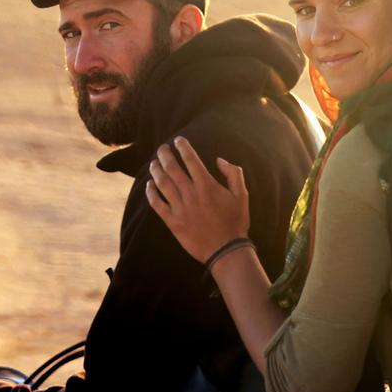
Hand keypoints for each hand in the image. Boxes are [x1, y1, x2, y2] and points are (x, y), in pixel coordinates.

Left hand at [145, 136, 249, 262]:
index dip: (183, 147)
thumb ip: (233, 174)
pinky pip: (157, 204)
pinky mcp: (173, 222)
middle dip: (165, 155)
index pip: (191, 160)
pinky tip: (149, 185)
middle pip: (173, 169)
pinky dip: (151, 193)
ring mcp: (180, 208)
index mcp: (207, 185)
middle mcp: (191, 194)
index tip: (178, 140)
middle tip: (162, 148)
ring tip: (153, 163)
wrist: (226, 250)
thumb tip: (220, 160)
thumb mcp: (242, 195)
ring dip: (156, 171)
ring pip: (163, 184)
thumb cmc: (236, 222)